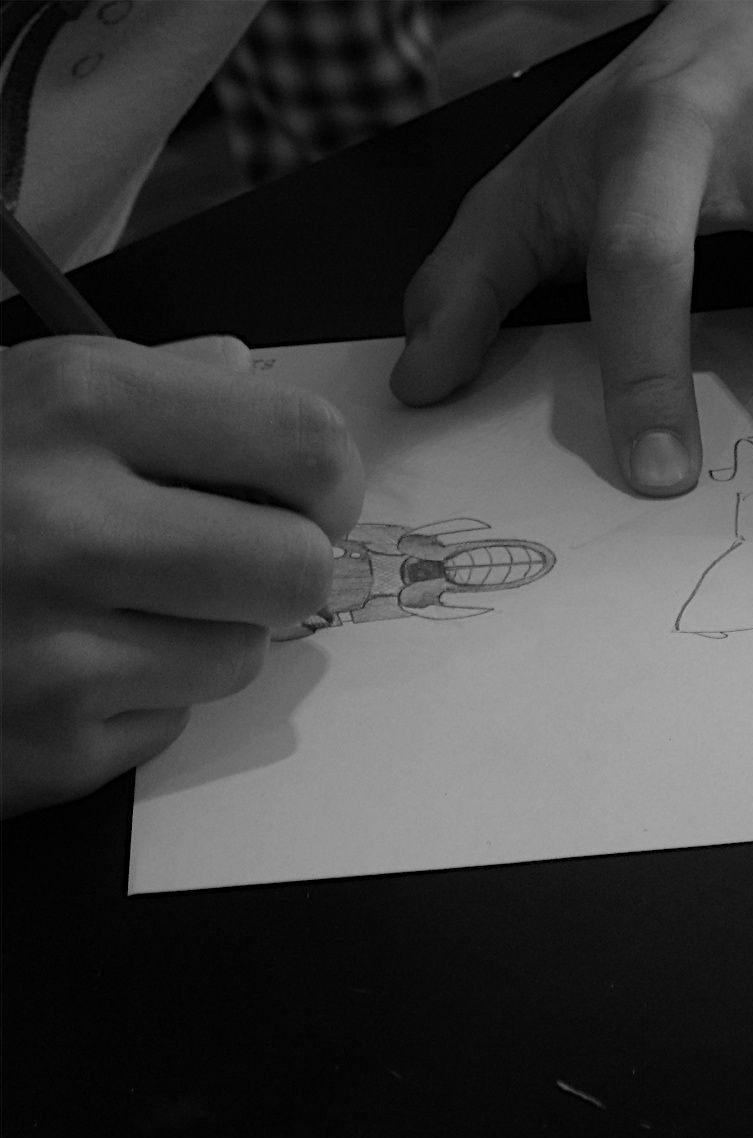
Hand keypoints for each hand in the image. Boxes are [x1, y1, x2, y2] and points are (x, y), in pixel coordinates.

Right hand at [0, 335, 363, 814]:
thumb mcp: (15, 394)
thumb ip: (149, 383)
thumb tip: (256, 377)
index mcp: (76, 403)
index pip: (308, 446)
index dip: (326, 480)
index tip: (304, 495)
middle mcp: (65, 524)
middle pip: (301, 567)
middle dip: (279, 567)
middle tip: (228, 559)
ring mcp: (47, 650)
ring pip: (244, 655)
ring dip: (203, 636)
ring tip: (112, 608)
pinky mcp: (39, 749)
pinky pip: (168, 723)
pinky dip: (135, 701)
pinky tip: (55, 666)